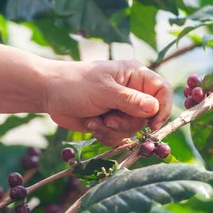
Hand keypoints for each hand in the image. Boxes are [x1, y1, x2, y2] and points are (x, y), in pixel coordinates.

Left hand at [44, 60, 172, 145]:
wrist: (49, 94)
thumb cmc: (75, 84)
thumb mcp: (104, 91)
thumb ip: (130, 101)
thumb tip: (155, 108)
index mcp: (135, 75)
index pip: (163, 91)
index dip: (162, 109)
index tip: (151, 124)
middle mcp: (132, 92)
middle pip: (148, 117)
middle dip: (127, 123)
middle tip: (109, 118)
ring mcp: (122, 108)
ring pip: (133, 130)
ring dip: (113, 130)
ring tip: (96, 120)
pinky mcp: (111, 122)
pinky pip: (119, 137)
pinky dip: (105, 135)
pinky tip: (92, 124)